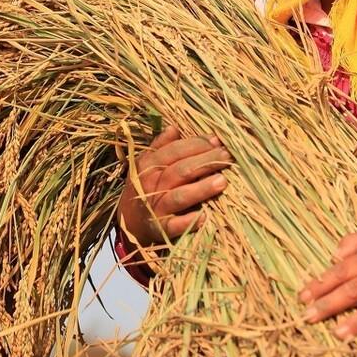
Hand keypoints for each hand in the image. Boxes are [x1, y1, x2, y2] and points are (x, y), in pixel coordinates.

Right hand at [118, 126, 232, 249]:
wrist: (129, 222)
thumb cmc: (145, 187)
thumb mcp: (147, 164)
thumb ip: (161, 146)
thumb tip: (175, 127)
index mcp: (148, 165)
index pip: (174, 151)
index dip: (196, 144)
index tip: (217, 140)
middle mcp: (150, 185)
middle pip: (180, 171)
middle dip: (205, 162)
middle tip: (227, 157)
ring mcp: (155, 208)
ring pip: (179, 197)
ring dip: (201, 189)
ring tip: (222, 181)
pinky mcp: (160, 229)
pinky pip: (175, 226)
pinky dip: (189, 222)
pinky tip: (206, 217)